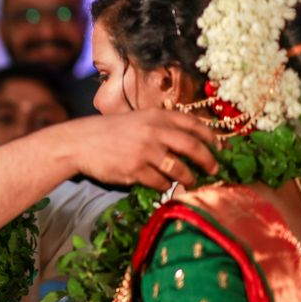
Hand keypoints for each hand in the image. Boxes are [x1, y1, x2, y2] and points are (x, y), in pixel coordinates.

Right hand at [69, 109, 217, 190]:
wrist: (80, 142)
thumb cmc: (108, 131)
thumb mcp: (137, 119)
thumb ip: (161, 126)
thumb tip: (189, 141)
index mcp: (156, 116)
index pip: (193, 124)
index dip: (211, 136)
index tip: (220, 147)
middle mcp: (154, 131)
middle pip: (193, 147)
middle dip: (208, 161)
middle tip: (213, 169)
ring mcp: (145, 152)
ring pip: (179, 169)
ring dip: (188, 178)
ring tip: (190, 181)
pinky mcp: (135, 170)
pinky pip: (160, 182)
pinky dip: (165, 185)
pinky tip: (162, 184)